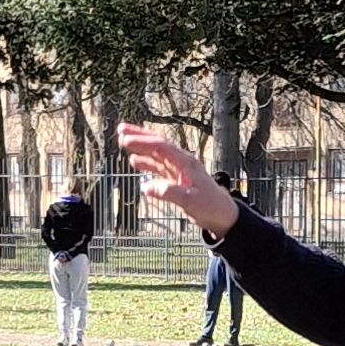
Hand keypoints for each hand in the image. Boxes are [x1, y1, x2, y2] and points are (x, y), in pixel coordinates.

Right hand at [115, 124, 242, 236]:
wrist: (223, 216)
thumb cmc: (211, 206)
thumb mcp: (190, 201)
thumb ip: (168, 192)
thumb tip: (145, 187)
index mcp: (186, 163)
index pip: (161, 147)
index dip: (142, 141)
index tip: (125, 138)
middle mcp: (182, 163)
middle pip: (158, 145)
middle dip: (139, 136)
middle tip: (120, 129)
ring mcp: (179, 170)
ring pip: (156, 155)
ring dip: (140, 148)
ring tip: (124, 142)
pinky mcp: (177, 180)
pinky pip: (159, 168)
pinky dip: (146, 164)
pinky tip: (136, 162)